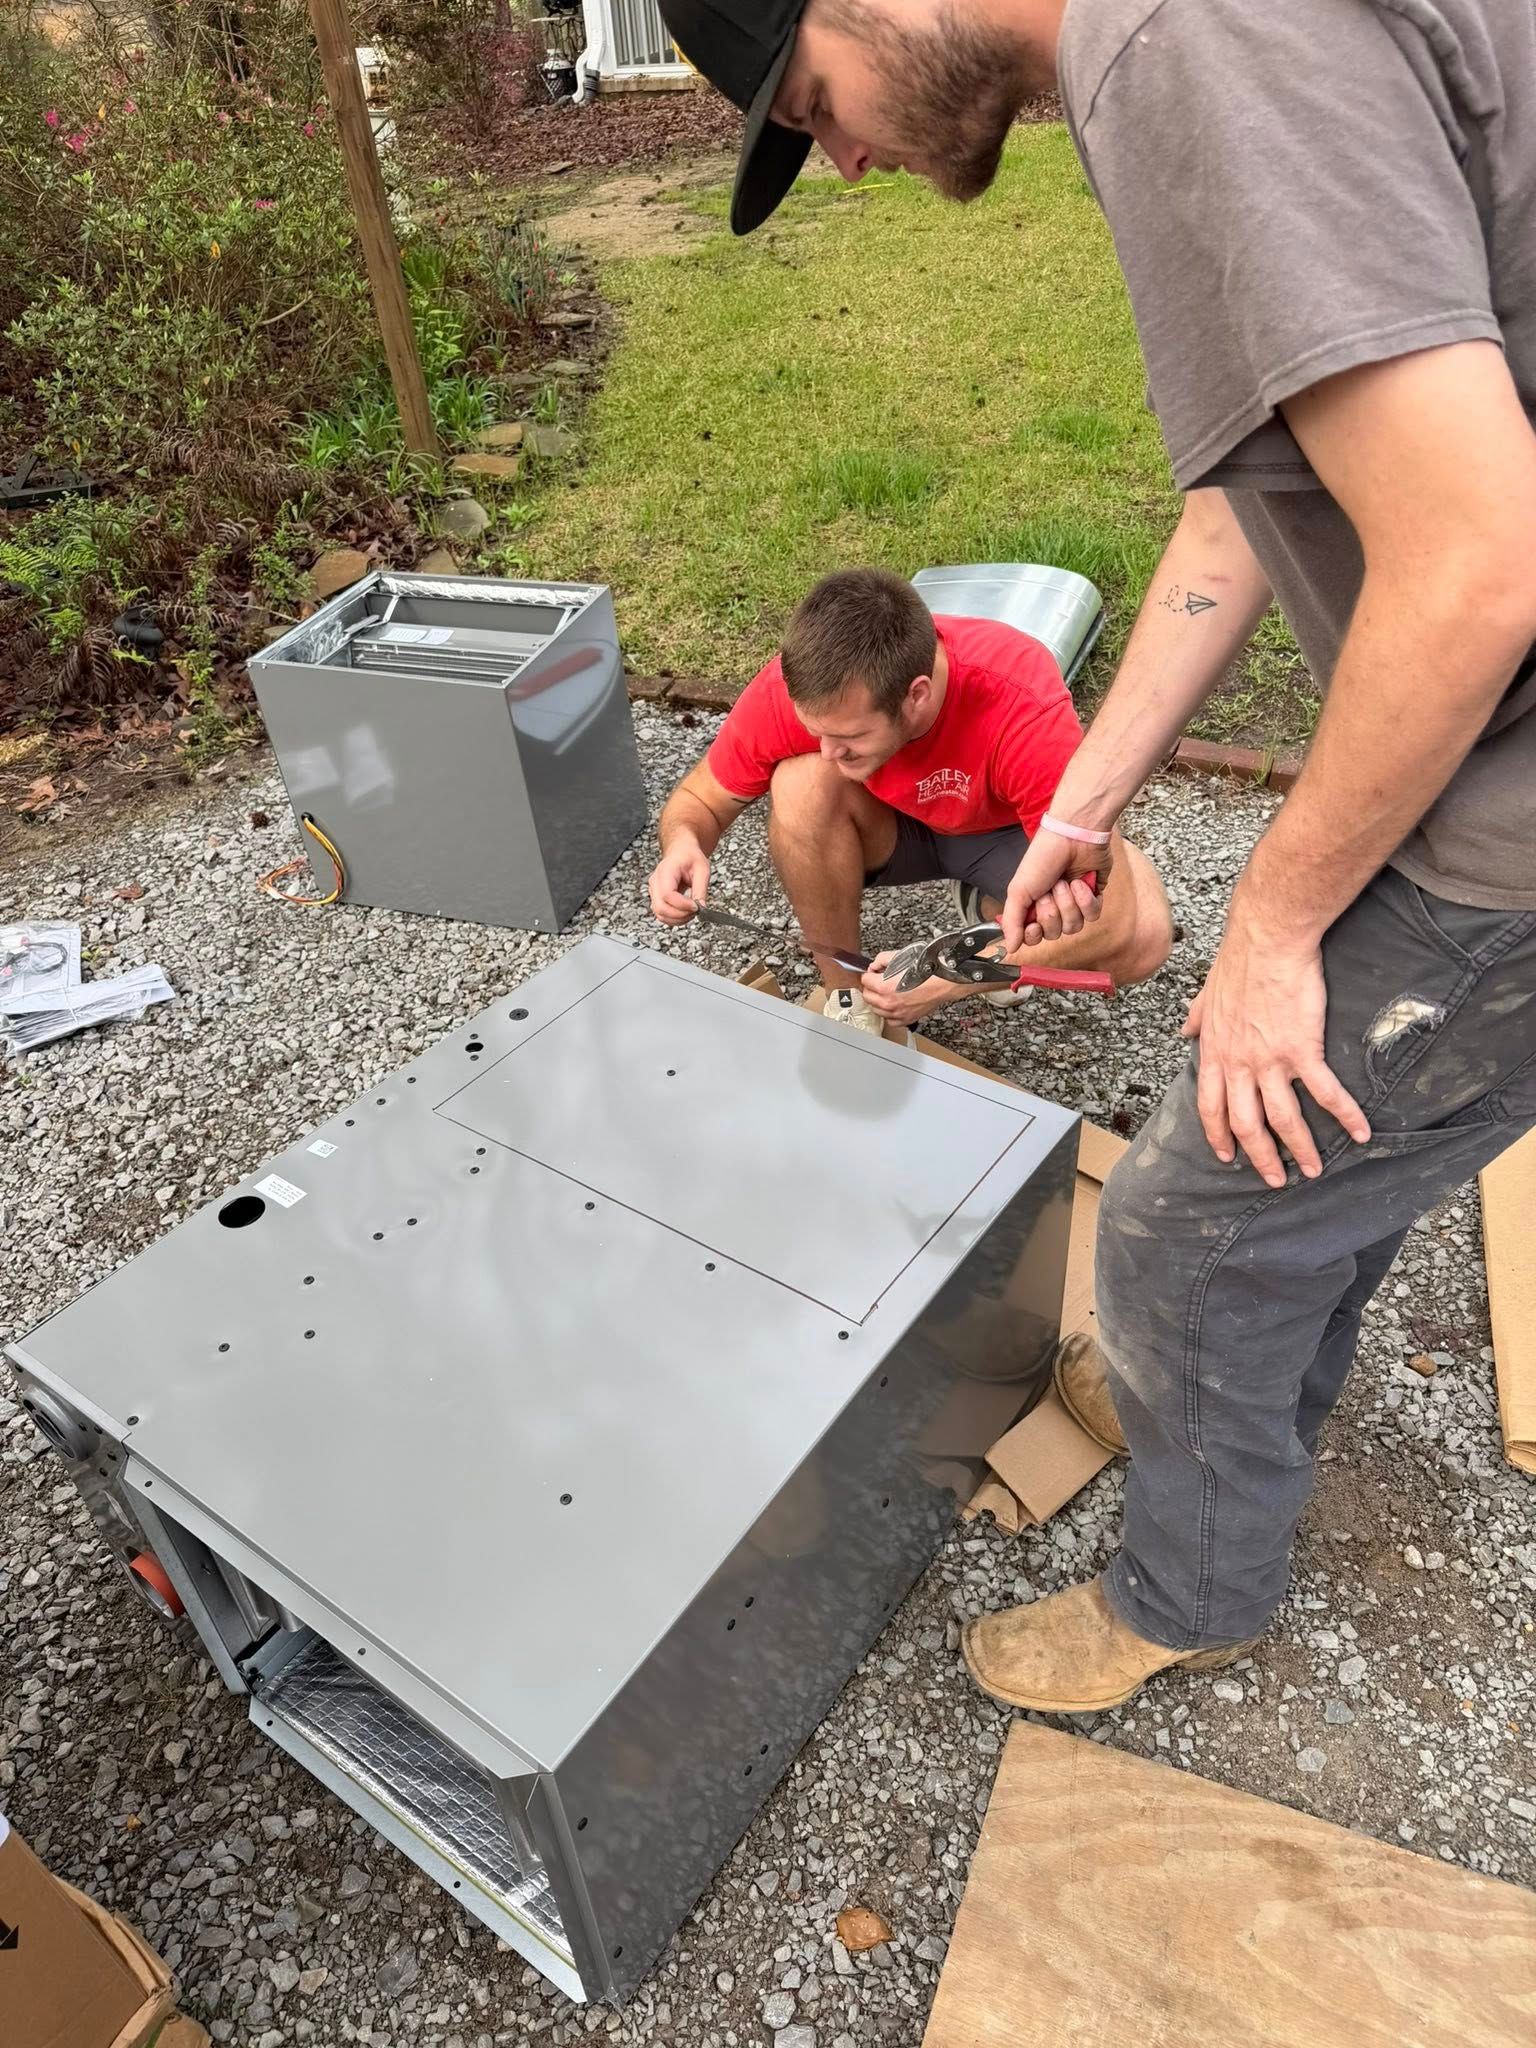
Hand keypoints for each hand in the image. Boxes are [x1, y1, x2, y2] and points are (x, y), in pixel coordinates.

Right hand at [648, 839, 709, 924]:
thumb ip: (701, 889)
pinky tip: (685, 914)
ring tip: (692, 912)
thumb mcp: (702, 869)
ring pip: (660, 914)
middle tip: (696, 911)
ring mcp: (653, 891)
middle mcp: (655, 881)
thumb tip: (701, 908)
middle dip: (680, 915)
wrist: (680, 852)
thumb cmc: (690, 857)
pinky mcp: (656, 898)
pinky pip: (661, 914)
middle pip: (661, 907)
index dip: (682, 904)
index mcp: (666, 870)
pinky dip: (674, 919)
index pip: (667, 894)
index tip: (697, 906)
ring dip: (677, 919)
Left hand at [861, 955, 955, 1027]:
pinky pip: (889, 1020)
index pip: (864, 981)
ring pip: (876, 1010)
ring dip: (878, 1001)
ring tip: (887, 993)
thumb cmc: (926, 970)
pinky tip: (894, 1005)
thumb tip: (874, 966)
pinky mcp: (906, 1019)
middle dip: (871, 988)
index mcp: (884, 986)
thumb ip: (881, 960)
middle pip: (867, 997)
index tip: (873, 974)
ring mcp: (896, 1013)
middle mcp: (888, 1002)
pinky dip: (889, 1014)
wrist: (943, 982)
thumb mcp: (900, 956)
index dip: (869, 975)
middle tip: (878, 982)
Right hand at [1002, 828, 1111, 951]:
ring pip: (1074, 926)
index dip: (1034, 934)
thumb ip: (1011, 921)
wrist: (1073, 836)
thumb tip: (1009, 947)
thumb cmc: (1043, 857)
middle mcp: (1053, 907)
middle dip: (1052, 912)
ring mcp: (1074, 903)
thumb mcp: (1018, 890)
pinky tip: (1080, 883)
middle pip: (1054, 933)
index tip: (1033, 925)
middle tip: (1049, 890)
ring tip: (1065, 882)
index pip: (1033, 936)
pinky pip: (1092, 915)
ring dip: (1068, 904)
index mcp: (1033, 905)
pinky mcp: (1093, 897)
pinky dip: (1086, 900)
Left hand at [1181, 900, 1369, 1186]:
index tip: (1227, 1156)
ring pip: (1283, 1119)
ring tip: (1313, 1171)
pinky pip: (1325, 1093)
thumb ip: (1197, 1016)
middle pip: (1246, 1123)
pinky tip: (1360, 1134)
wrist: (1267, 940)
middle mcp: (1238, 1064)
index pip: (1210, 1107)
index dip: (1218, 1135)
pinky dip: (1344, 1116)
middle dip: (1261, 1157)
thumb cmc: (1239, 961)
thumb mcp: (1207, 993)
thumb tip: (1184, 1030)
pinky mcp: (1302, 1050)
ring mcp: (1269, 1060)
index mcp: (1215, 1052)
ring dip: (1300, 1149)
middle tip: (1275, 1178)